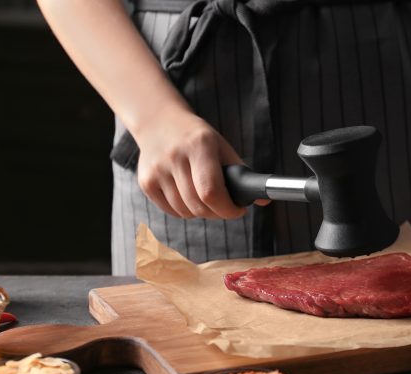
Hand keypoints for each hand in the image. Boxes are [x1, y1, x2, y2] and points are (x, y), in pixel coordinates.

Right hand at [135, 109, 249, 218]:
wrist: (159, 123)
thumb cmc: (198, 139)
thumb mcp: (222, 147)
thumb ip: (242, 173)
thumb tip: (264, 201)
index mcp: (200, 145)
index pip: (211, 191)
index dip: (227, 208)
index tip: (238, 210)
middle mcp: (175, 157)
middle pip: (199, 206)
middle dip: (218, 212)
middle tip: (224, 206)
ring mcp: (157, 170)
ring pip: (185, 212)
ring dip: (201, 212)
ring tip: (205, 198)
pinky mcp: (145, 182)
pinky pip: (171, 211)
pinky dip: (184, 211)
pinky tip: (188, 196)